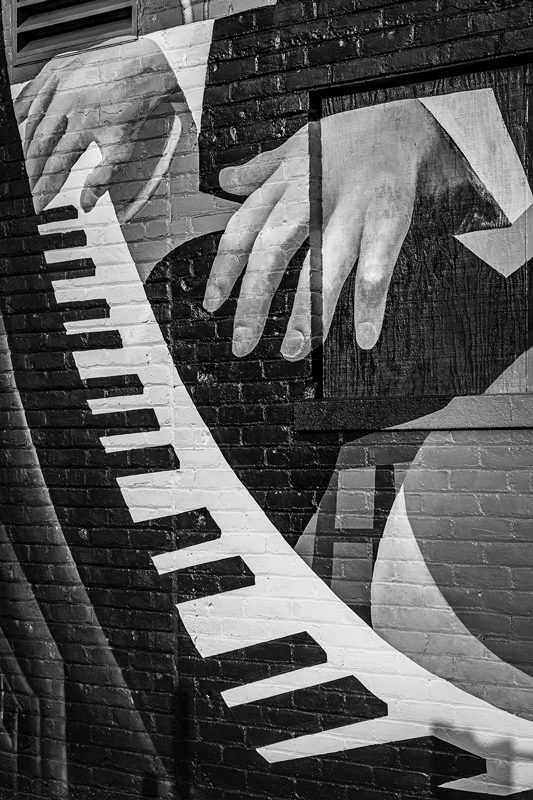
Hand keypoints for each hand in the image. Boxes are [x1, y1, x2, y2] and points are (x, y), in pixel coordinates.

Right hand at [16, 38, 181, 213]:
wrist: (143, 66)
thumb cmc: (134, 109)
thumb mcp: (123, 148)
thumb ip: (102, 177)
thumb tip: (87, 204)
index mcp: (84, 124)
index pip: (57, 166)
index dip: (45, 188)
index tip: (38, 204)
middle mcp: (67, 103)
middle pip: (40, 146)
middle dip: (31, 172)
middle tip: (27, 189)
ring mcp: (58, 84)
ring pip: (31, 122)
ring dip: (24, 147)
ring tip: (23, 166)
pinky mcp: (55, 68)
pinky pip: (30, 93)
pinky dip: (21, 111)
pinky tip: (17, 126)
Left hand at [204, 99, 462, 357]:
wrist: (404, 110)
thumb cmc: (347, 139)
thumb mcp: (297, 149)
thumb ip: (261, 171)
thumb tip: (226, 181)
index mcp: (285, 183)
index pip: (243, 229)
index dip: (224, 269)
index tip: (212, 306)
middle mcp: (310, 193)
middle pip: (272, 250)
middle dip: (254, 299)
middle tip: (242, 344)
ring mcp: (350, 203)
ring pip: (323, 262)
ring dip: (308, 310)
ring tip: (295, 350)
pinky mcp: (390, 209)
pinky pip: (379, 260)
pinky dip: (371, 300)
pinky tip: (364, 335)